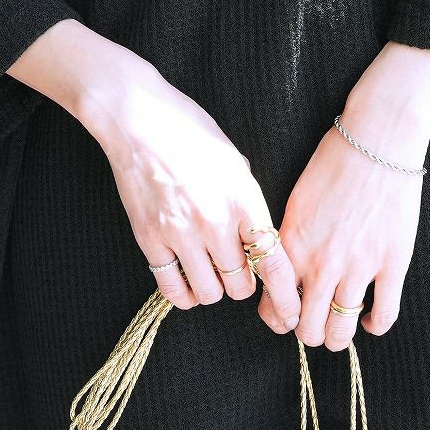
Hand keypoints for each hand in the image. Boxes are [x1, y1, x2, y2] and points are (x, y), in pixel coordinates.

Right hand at [6, 19, 301, 316]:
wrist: (139, 120)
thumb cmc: (191, 132)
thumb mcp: (236, 164)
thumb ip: (249, 204)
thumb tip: (257, 238)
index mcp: (244, 200)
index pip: (273, 262)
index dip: (285, 295)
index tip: (290, 310)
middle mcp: (215, 222)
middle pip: (241, 285)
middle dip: (245, 283)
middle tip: (240, 270)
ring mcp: (180, 234)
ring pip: (209, 293)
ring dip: (215, 289)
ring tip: (212, 272)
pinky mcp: (149, 239)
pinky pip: (172, 289)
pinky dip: (184, 294)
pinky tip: (188, 283)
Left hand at [260, 98, 429, 349]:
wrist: (377, 140)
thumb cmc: (335, 160)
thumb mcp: (297, 199)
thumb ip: (289, 239)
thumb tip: (285, 267)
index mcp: (292, 246)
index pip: (274, 305)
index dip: (279, 318)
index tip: (288, 315)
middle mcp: (320, 264)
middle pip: (307, 328)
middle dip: (308, 332)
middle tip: (316, 323)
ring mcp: (358, 267)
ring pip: (340, 331)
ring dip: (337, 337)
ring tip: (341, 328)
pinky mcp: (392, 264)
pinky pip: (382, 315)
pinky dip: (374, 326)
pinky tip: (370, 319)